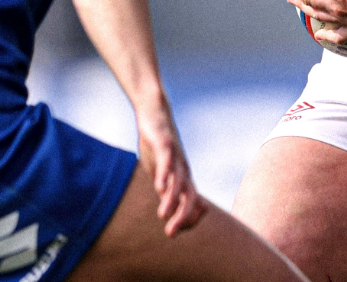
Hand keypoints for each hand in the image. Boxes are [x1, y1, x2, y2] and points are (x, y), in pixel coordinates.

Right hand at [136, 106, 206, 236]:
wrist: (154, 113)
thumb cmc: (158, 145)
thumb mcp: (162, 171)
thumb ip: (167, 190)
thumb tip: (170, 213)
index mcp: (182, 177)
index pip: (192, 203)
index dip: (188, 219)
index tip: (175, 233)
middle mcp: (182, 168)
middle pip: (190, 195)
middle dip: (183, 216)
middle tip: (170, 233)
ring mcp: (175, 156)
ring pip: (178, 180)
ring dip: (172, 199)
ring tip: (163, 215)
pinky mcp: (164, 142)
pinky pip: (167, 159)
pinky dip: (165, 173)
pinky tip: (159, 186)